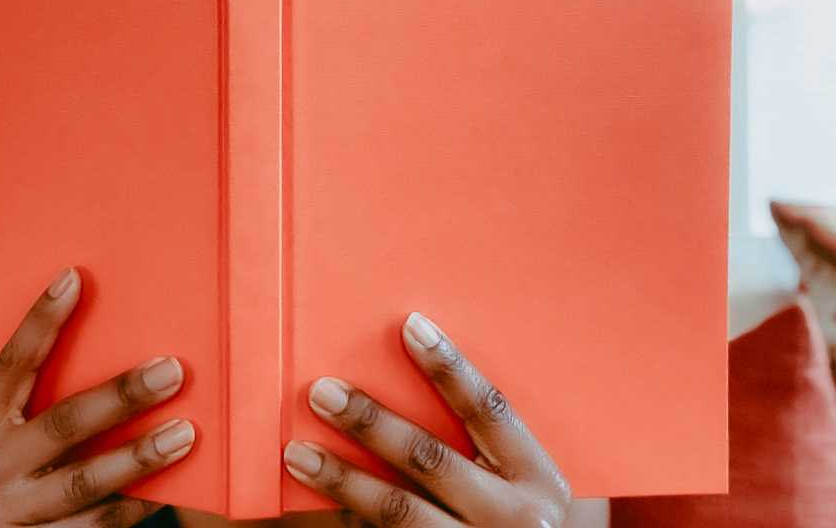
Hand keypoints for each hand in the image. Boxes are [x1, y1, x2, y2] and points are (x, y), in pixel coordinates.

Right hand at [0, 267, 193, 526]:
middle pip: (62, 424)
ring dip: (138, 458)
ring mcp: (12, 516)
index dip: (39, 322)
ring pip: (83, 483)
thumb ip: (33, 407)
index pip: (9, 366)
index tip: (74, 278)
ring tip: (184, 434)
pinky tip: (170, 492)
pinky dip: (133, 508)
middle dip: (121, 396)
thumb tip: (111, 351)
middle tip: (171, 370)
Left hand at [283, 312, 569, 526]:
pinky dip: (349, 520)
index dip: (451, 367)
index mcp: (537, 478)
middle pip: (431, 458)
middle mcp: (511, 517)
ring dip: (343, 479)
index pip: (489, 409)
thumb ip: (485, 443)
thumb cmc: (521, 516)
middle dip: (371, 423)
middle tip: (323, 392)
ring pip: (400, 511)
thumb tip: (412, 369)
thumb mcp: (525, 482)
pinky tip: (313, 506)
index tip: (411, 326)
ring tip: (298, 453)